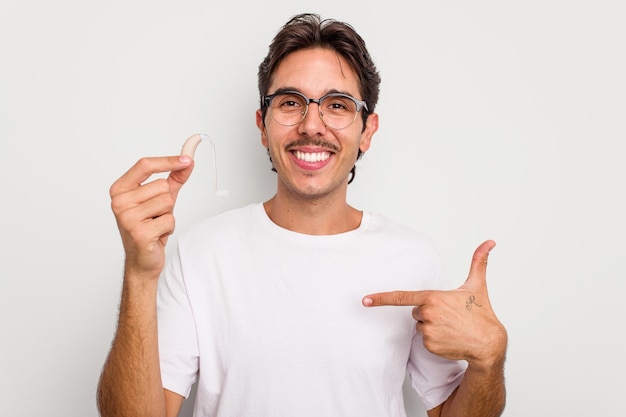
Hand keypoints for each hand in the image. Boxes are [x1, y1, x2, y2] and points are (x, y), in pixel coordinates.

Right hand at [109, 155, 193, 279]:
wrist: (142, 260)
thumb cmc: (149, 227)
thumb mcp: (160, 198)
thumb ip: (174, 179)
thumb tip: (188, 162)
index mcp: (120, 189)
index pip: (145, 166)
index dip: (168, 161)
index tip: (186, 159)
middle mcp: (119, 201)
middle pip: (162, 186)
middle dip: (167, 201)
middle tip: (155, 215)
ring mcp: (127, 217)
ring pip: (167, 202)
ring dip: (168, 215)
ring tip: (155, 224)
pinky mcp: (139, 232)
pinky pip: (169, 220)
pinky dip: (168, 228)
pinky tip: (156, 235)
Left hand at [362, 240, 506, 368]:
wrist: (489, 343)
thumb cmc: (481, 314)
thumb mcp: (477, 285)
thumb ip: (479, 261)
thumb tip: (489, 242)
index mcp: (433, 297)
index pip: (402, 297)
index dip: (381, 298)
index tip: (365, 300)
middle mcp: (428, 314)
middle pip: (415, 311)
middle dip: (428, 312)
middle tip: (448, 315)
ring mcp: (428, 331)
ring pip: (419, 325)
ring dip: (431, 326)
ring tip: (450, 327)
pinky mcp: (430, 345)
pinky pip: (424, 339)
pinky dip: (434, 339)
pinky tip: (449, 338)